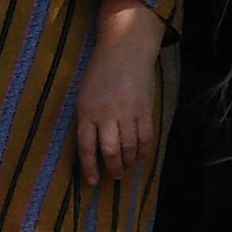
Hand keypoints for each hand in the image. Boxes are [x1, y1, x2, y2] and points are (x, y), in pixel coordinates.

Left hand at [74, 0, 164, 185]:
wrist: (125, 50)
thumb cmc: (101, 72)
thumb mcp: (85, 95)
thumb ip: (87, 120)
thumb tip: (92, 148)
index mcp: (87, 111)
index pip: (86, 147)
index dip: (90, 168)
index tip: (93, 182)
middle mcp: (106, 115)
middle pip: (110, 151)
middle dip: (113, 168)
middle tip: (116, 176)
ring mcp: (127, 113)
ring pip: (129, 148)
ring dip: (129, 163)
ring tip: (128, 169)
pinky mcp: (145, 110)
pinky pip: (146, 138)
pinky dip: (144, 152)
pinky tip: (141, 157)